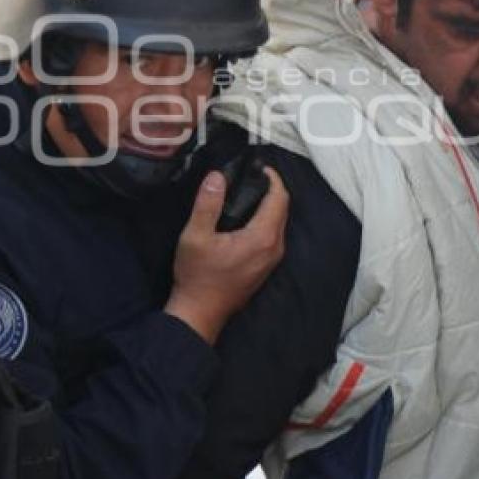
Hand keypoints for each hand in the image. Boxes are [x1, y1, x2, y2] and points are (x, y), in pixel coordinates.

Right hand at [165, 166, 288, 343]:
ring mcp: (272, 259)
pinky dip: (265, 220)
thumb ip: (207, 204)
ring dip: (269, 204)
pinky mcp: (265, 266)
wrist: (200, 311)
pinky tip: (246, 216)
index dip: (272, 178)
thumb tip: (217, 177)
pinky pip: (273, 235)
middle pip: (282, 209)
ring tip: (247, 191)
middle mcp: (274, 248)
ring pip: (279, 222)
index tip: (259, 167)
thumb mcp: (195, 236)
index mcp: (262, 238)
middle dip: (271, 189)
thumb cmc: (197, 276)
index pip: (279, 198)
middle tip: (250, 175)